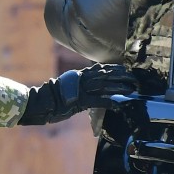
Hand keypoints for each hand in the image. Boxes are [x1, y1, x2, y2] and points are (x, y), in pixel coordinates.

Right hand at [17, 64, 137, 125]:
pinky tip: (119, 104)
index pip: (100, 68)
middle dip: (121, 76)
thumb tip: (90, 87)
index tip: (126, 69)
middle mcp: (81, 79)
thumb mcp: (67, 86)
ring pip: (105, 85)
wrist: (39, 103)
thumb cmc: (52, 98)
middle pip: (105, 74)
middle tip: (134, 78)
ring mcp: (80, 89)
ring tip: (132, 89)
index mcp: (79, 75)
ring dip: (120, 87)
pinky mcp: (79, 101)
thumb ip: (80, 84)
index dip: (115, 69)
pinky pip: (98, 100)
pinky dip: (109, 101)